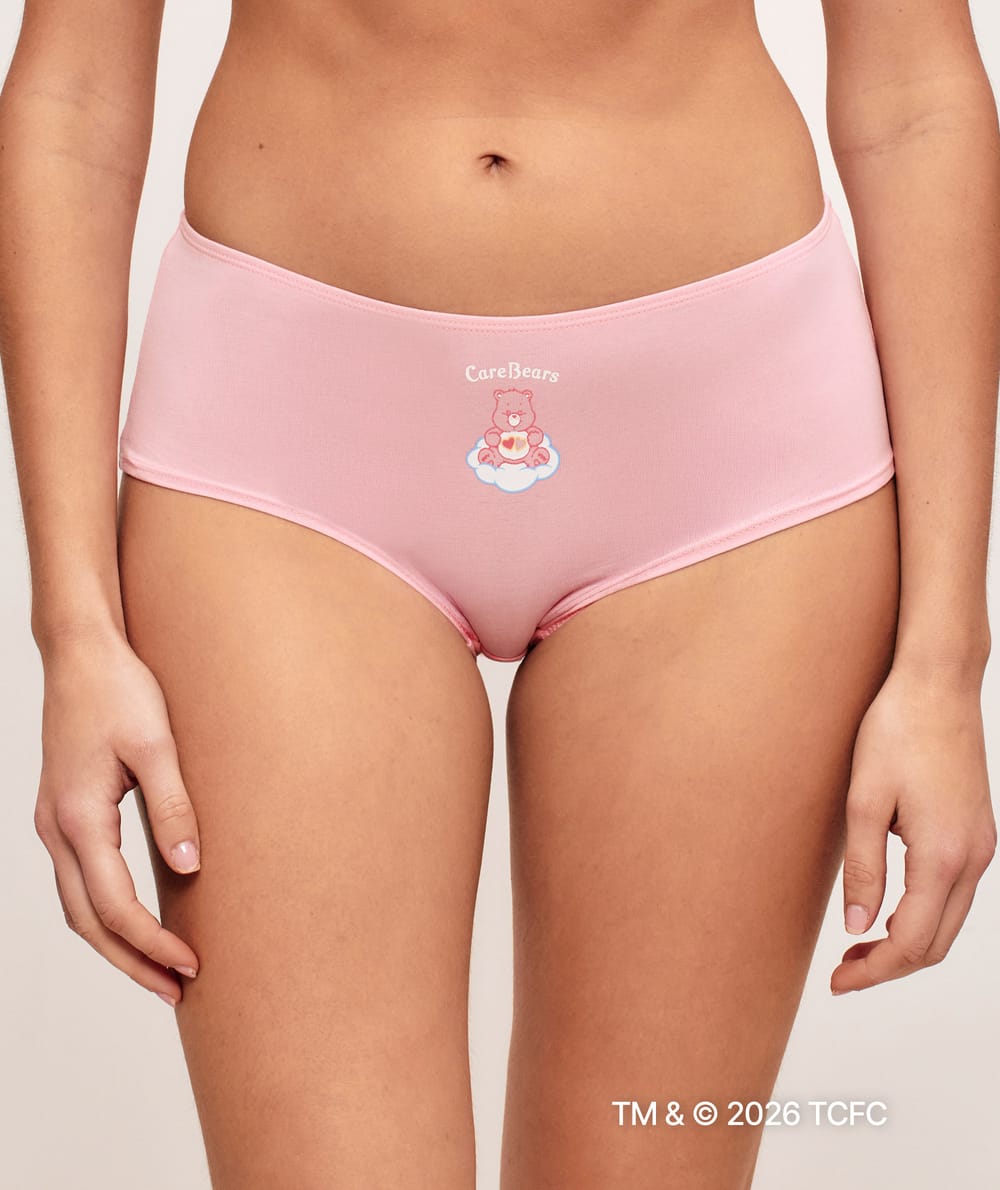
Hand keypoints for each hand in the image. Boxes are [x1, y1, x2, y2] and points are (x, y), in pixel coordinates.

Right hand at [32, 626, 201, 1005]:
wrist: (82, 652)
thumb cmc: (120, 690)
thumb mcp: (155, 745)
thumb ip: (173, 806)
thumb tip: (190, 868)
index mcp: (77, 818)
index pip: (115, 905)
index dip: (152, 942)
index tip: (193, 964)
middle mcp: (55, 829)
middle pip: (88, 921)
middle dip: (131, 961)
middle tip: (177, 990)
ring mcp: (53, 823)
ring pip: (77, 905)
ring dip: (116, 943)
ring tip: (161, 968)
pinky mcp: (64, 813)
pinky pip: (79, 881)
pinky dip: (105, 912)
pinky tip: (137, 919)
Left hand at [831, 663, 995, 993]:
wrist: (937, 684)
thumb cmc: (895, 730)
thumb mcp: (863, 800)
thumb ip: (863, 869)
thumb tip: (858, 930)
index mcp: (943, 855)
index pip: (912, 942)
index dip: (875, 972)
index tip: (838, 984)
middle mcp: (973, 858)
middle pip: (938, 943)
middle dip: (891, 966)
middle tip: (842, 973)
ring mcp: (981, 845)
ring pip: (950, 921)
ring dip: (907, 943)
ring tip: (858, 948)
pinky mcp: (977, 832)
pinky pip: (955, 893)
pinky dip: (924, 915)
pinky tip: (888, 909)